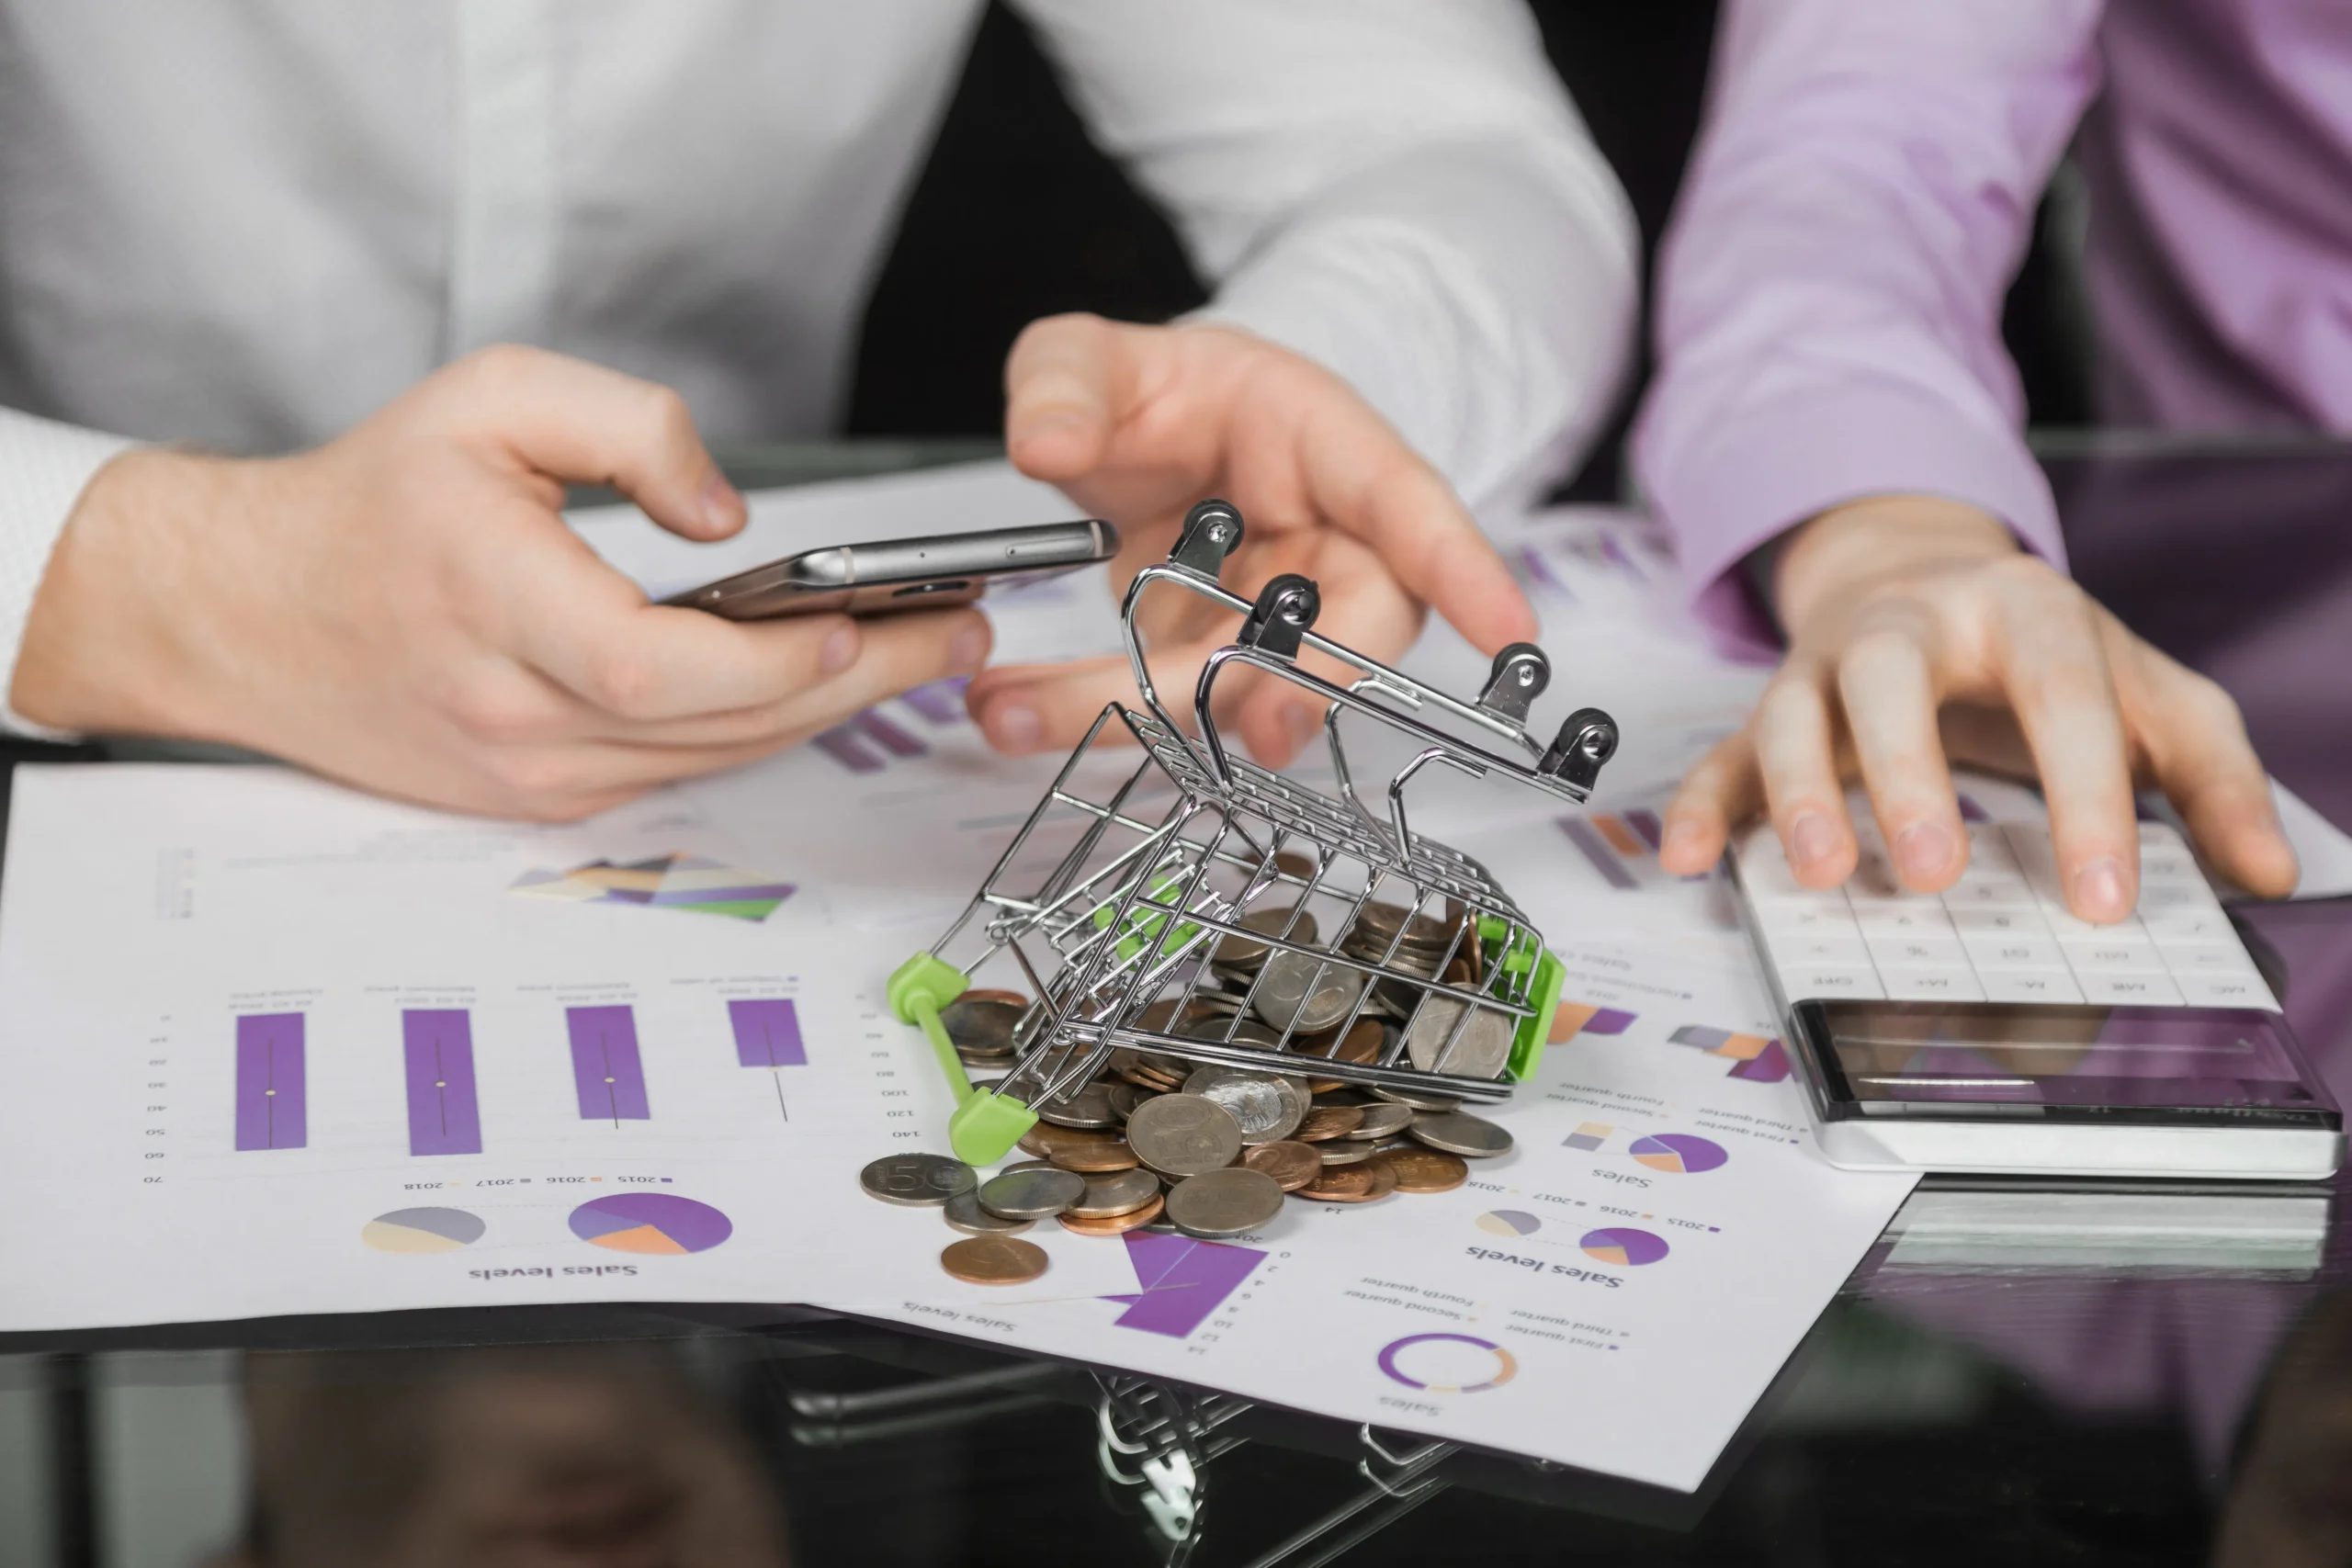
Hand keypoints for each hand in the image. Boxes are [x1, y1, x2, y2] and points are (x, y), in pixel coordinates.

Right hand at [12, 346, 988, 818]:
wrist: (248, 614)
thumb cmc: (372, 500)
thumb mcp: (489, 399)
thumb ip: (627, 429)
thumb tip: (734, 516)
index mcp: (492, 602)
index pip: (657, 668)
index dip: (772, 661)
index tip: (871, 622)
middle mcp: (512, 711)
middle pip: (714, 727)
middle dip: (857, 685)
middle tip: (958, 638)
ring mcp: (527, 773)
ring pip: (711, 761)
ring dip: (825, 714)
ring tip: (923, 655)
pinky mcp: (539, 800)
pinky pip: (677, 774)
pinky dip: (758, 734)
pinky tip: (826, 688)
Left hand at [966, 315, 1535, 764]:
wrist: (1137, 446)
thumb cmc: (1159, 393)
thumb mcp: (1096, 354)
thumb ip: (1067, 380)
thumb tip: (1046, 443)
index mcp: (1324, 446)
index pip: (1411, 506)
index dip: (1466, 570)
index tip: (1511, 631)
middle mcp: (1318, 549)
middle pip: (1349, 633)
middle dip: (1312, 685)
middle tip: (1262, 723)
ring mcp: (1265, 621)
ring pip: (1248, 687)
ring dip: (1154, 717)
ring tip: (1027, 713)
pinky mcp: (1208, 668)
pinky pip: (1168, 705)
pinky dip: (1086, 715)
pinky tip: (1005, 712)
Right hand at [1657, 494, 2297, 918]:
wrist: (1919, 571)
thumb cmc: (2042, 651)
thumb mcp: (2148, 691)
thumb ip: (2211, 772)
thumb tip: (2267, 872)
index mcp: (2023, 608)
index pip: (2059, 692)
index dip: (2085, 794)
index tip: (2103, 899)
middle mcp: (1910, 621)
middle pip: (1890, 676)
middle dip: (1907, 773)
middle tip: (1939, 873)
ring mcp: (1827, 663)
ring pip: (1790, 711)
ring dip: (1796, 793)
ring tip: (1825, 876)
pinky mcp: (1773, 705)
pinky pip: (1724, 752)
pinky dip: (1703, 803)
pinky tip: (1693, 858)